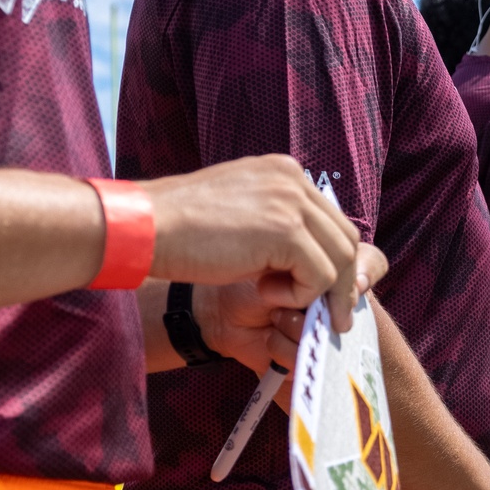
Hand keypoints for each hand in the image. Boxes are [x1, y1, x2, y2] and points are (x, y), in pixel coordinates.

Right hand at [147, 155, 371, 329]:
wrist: (144, 227)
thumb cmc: (180, 228)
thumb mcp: (239, 214)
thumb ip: (275, 225)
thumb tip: (308, 260)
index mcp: (284, 172)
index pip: (331, 220)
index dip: (334, 261)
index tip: (327, 295)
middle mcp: (294, 179)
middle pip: (345, 238)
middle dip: (343, 283)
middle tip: (331, 317)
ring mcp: (291, 202)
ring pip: (341, 259)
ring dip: (319, 293)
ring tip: (282, 303)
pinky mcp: (285, 231)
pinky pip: (320, 276)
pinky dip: (300, 295)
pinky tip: (264, 293)